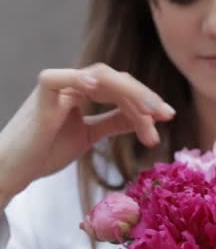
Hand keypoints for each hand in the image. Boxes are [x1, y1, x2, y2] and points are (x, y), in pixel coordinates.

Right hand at [0, 63, 175, 207]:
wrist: (15, 170)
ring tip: (149, 114)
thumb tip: (145, 117)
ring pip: (102, 78)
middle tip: (166, 115)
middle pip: (118, 81)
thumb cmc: (46, 150)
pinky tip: (100, 86)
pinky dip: (79, 79)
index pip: (122, 89)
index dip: (146, 101)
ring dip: (129, 95)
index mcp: (84, 90)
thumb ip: (114, 122)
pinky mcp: (41, 93)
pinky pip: (59, 78)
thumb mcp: (90, 135)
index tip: (168, 117)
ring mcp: (59, 85)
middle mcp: (74, 83)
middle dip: (145, 98)